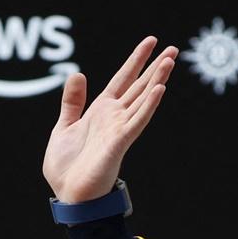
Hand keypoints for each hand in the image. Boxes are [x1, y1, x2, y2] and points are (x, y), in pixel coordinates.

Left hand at [43, 36, 177, 202]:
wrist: (70, 195)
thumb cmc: (67, 168)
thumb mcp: (63, 127)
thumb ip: (72, 102)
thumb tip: (78, 73)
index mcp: (101, 112)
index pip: (123, 80)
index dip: (136, 60)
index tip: (151, 43)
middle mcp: (114, 118)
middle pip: (139, 86)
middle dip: (155, 66)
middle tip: (174, 48)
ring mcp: (119, 129)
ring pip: (143, 99)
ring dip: (157, 79)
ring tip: (171, 60)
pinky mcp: (119, 142)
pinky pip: (137, 120)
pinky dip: (148, 104)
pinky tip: (159, 88)